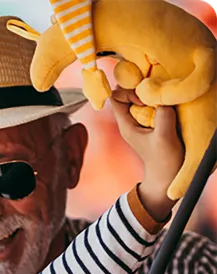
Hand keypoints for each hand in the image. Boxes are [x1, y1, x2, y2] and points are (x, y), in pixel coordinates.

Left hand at [109, 87, 184, 219]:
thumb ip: (162, 117)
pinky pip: (153, 100)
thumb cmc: (164, 160)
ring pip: (141, 94)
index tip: (145, 98)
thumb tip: (163, 98)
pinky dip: (159, 97)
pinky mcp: (153, 119)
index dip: (129, 90)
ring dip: (152, 91)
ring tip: (164, 98)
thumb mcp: (164, 138)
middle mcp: (131, 120)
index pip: (116, 96)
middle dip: (141, 87)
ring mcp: (142, 119)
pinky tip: (169, 103)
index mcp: (126, 124)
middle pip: (128, 91)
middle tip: (157, 93)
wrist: (168, 175)